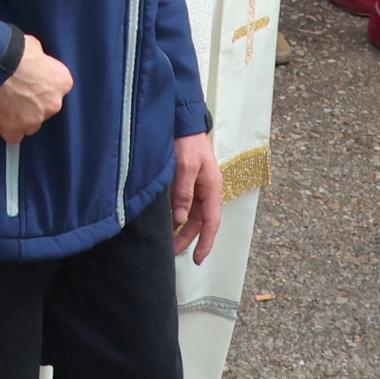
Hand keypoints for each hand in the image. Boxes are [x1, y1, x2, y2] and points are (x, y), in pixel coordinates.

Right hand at [0, 34, 71, 141]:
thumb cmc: (15, 52)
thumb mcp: (35, 48)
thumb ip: (39, 61)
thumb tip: (33, 61)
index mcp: (63, 82)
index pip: (55, 92)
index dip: (41, 89)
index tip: (32, 86)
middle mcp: (54, 102)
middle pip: (45, 110)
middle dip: (32, 104)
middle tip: (17, 93)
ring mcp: (37, 117)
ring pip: (30, 124)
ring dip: (20, 116)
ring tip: (6, 102)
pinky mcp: (18, 127)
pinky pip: (14, 136)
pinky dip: (7, 129)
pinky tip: (1, 118)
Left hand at [169, 132, 226, 261]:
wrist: (184, 120)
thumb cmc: (188, 141)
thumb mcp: (186, 166)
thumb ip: (183, 192)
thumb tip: (181, 219)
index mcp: (212, 188)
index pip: (211, 222)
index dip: (205, 242)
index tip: (197, 259)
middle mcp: (206, 190)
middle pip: (199, 221)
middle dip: (188, 238)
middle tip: (173, 253)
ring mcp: (197, 186)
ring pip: (191, 214)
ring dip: (181, 228)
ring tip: (168, 242)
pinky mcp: (187, 181)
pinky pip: (184, 203)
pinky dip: (177, 215)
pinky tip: (167, 222)